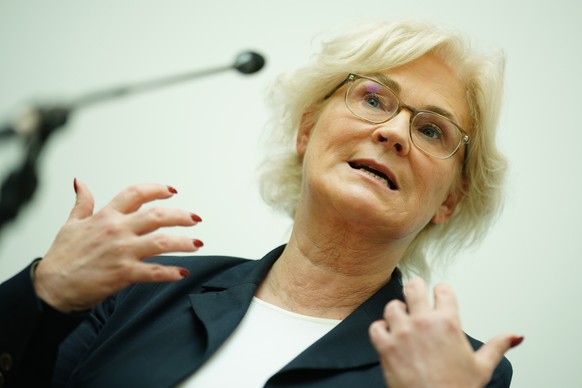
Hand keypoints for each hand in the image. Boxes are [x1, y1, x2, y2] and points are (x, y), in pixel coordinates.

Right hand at [33, 180, 202, 312]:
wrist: (51, 287)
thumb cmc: (62, 256)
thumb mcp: (71, 224)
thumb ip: (82, 202)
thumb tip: (80, 182)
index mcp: (106, 216)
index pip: (136, 194)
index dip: (157, 189)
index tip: (172, 191)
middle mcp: (117, 230)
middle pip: (157, 216)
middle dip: (181, 216)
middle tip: (195, 219)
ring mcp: (122, 252)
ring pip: (161, 242)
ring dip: (183, 242)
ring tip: (198, 244)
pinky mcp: (124, 273)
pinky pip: (154, 271)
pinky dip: (171, 272)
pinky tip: (183, 273)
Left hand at [369, 277, 521, 387]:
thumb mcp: (483, 366)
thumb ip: (498, 345)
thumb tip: (515, 336)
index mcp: (448, 322)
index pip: (443, 290)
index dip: (441, 291)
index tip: (439, 294)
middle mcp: (424, 322)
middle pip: (414, 287)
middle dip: (415, 289)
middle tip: (415, 294)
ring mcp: (403, 333)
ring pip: (392, 306)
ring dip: (396, 312)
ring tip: (402, 319)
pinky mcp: (386, 346)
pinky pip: (376, 327)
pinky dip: (380, 330)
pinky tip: (387, 335)